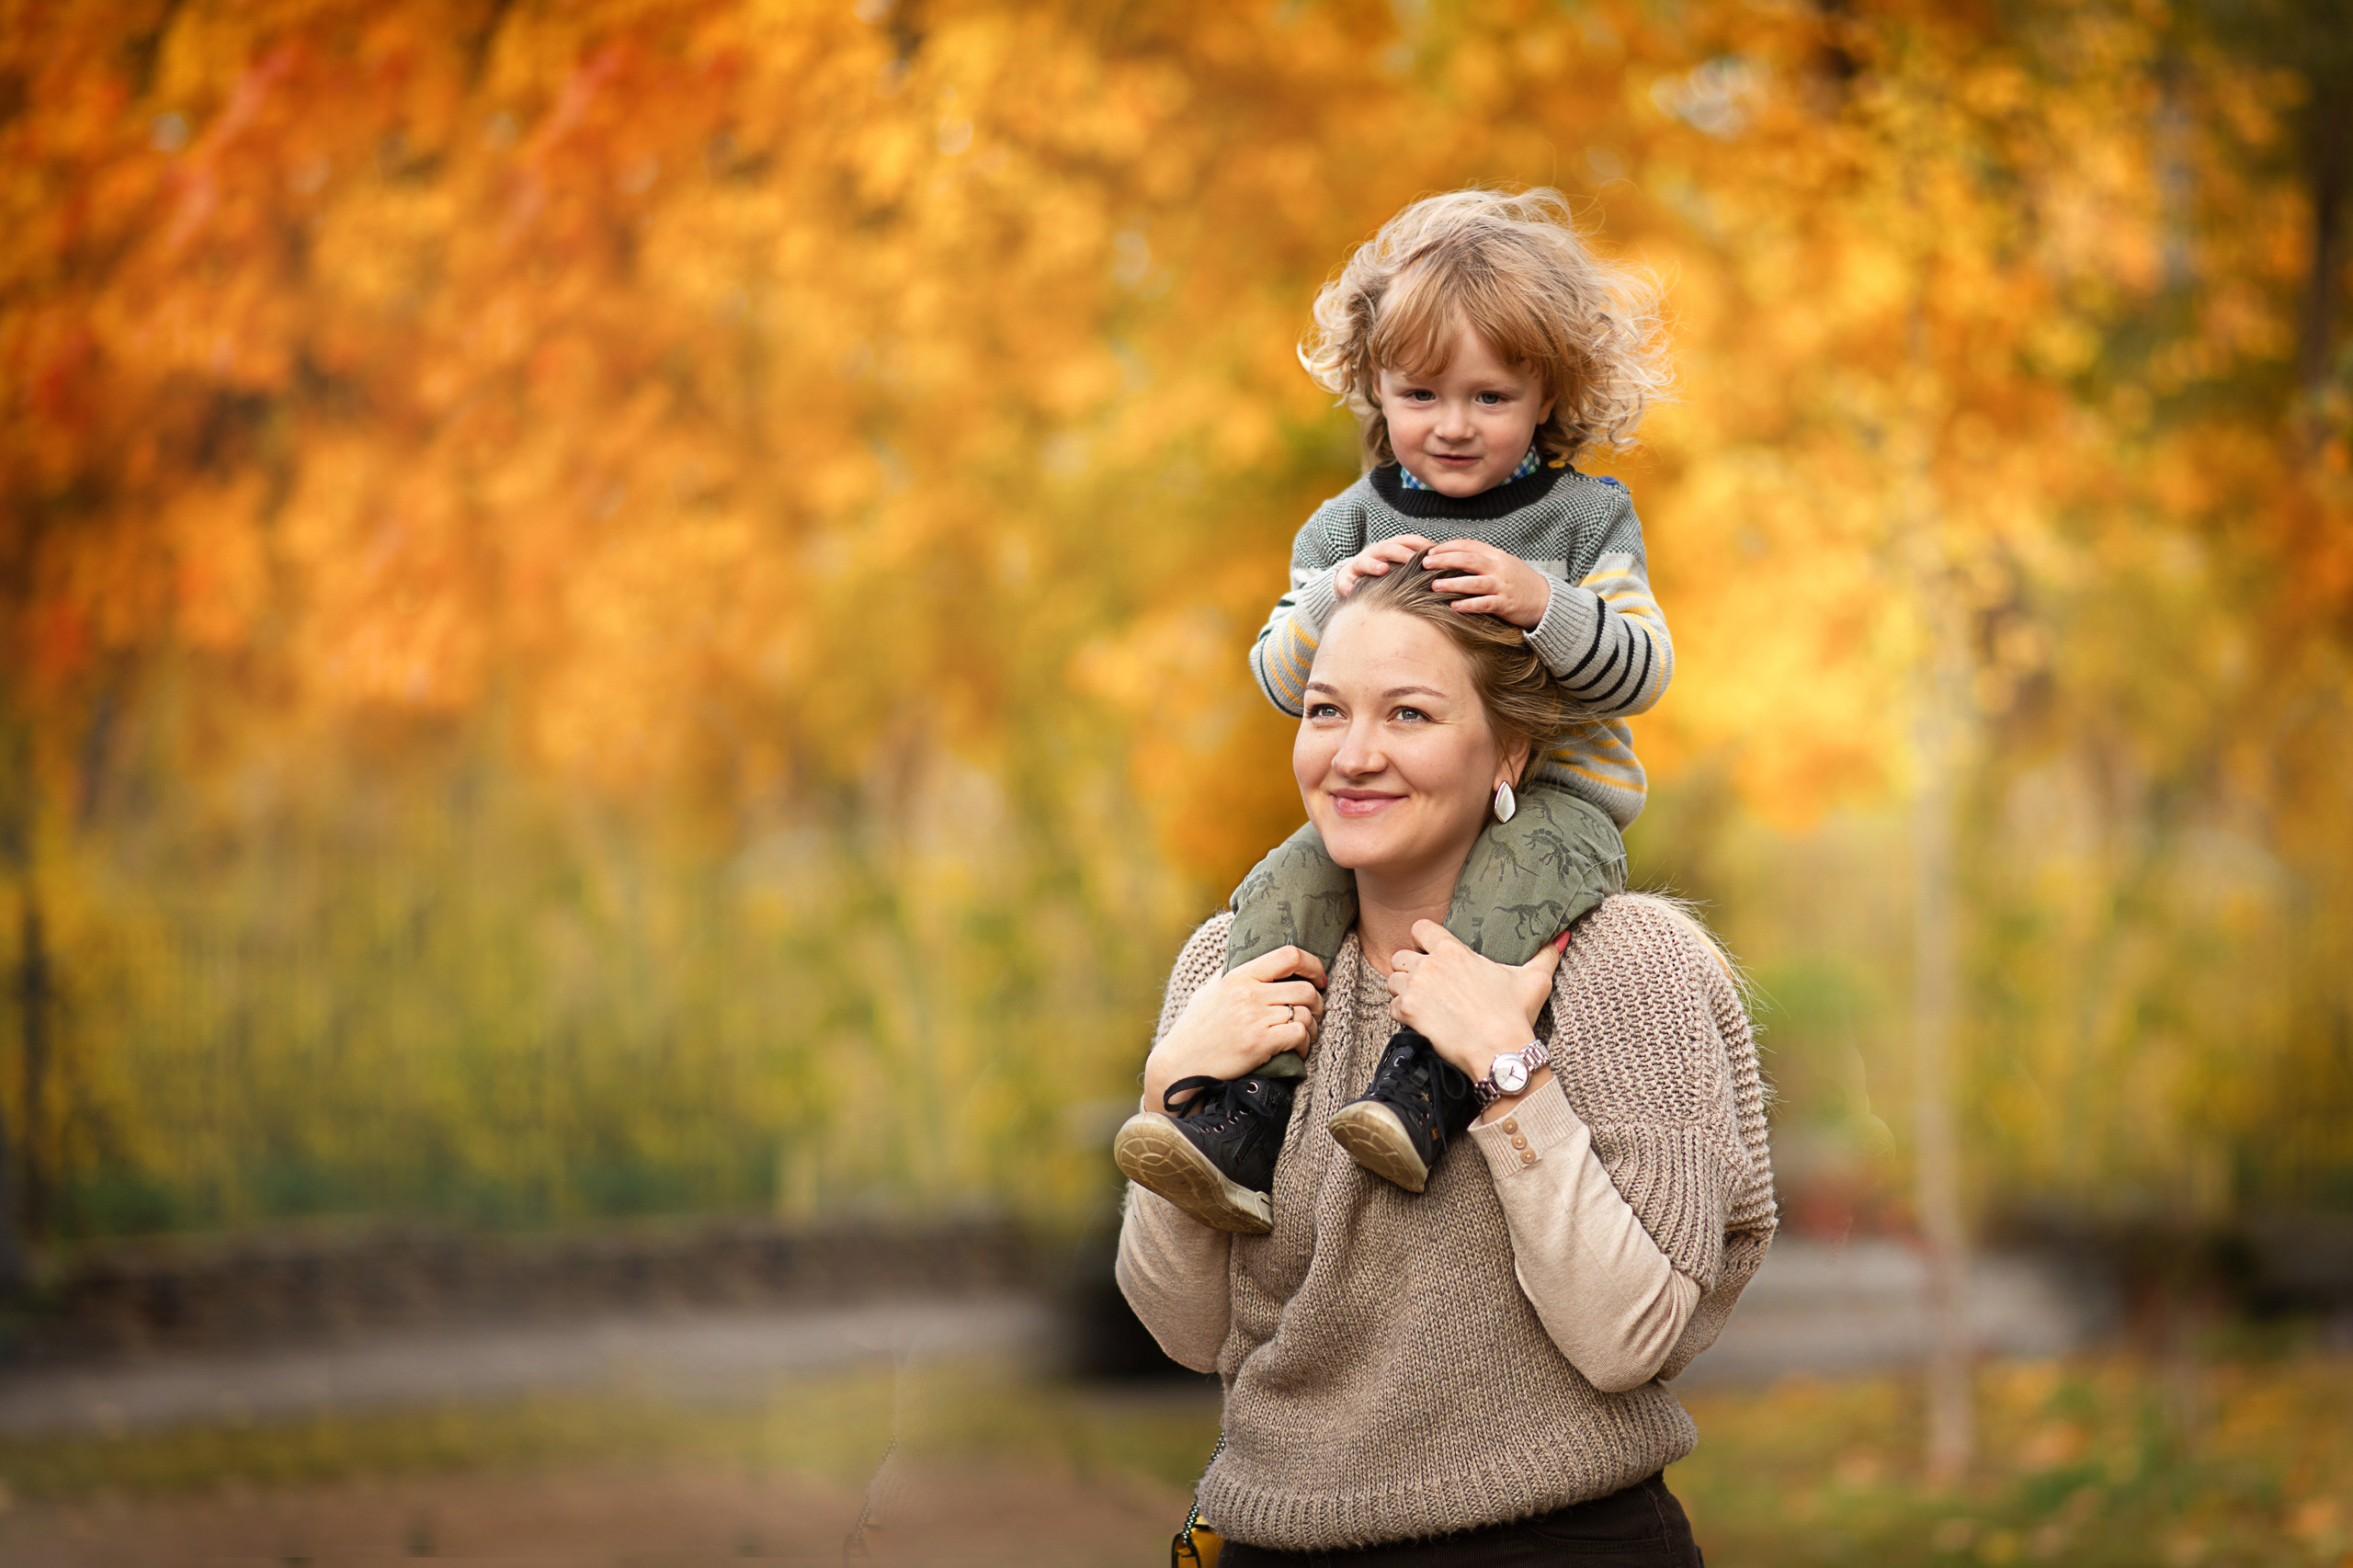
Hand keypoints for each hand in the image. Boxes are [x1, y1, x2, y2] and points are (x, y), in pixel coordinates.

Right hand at [1141, 946, 1328, 1113]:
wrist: (1180, 1064)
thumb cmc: (1195, 1028)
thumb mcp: (1209, 991)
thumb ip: (1232, 973)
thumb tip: (1251, 956)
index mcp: (1239, 975)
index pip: (1289, 955)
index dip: (1313, 964)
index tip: (1318, 978)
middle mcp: (1249, 993)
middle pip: (1305, 989)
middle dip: (1318, 1002)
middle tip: (1314, 1013)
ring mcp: (1254, 1018)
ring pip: (1306, 1014)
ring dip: (1313, 1026)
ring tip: (1306, 1034)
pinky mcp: (1259, 1043)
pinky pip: (1299, 1035)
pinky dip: (1305, 1044)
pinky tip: (1297, 1050)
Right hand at [1334, 535, 1435, 598]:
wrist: (1352, 580)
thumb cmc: (1386, 575)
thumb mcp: (1402, 567)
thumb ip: (1420, 566)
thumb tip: (1451, 569)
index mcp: (1392, 548)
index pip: (1408, 541)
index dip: (1420, 544)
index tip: (1435, 550)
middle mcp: (1375, 553)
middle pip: (1388, 548)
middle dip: (1400, 553)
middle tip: (1413, 559)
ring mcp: (1359, 565)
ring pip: (1365, 561)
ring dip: (1374, 565)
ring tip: (1383, 570)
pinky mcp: (1345, 579)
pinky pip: (1345, 582)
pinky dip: (1347, 586)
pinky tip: (1351, 592)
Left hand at [1385, 921, 1565, 1086]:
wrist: (1500, 1052)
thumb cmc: (1515, 1016)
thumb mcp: (1534, 980)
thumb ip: (1546, 954)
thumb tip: (1563, 936)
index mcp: (1454, 950)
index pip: (1420, 927)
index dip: (1423, 939)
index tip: (1431, 953)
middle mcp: (1430, 964)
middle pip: (1400, 955)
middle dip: (1409, 968)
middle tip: (1426, 985)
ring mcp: (1416, 987)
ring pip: (1392, 980)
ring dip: (1402, 991)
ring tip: (1422, 1004)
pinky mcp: (1408, 1011)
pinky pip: (1391, 1007)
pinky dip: (1401, 1015)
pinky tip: (1420, 1023)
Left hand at [1421, 539, 1553, 628]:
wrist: (1546, 599)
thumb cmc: (1518, 582)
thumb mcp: (1503, 564)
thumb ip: (1482, 560)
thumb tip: (1452, 557)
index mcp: (1496, 556)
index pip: (1469, 546)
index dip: (1448, 547)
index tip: (1431, 551)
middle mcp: (1499, 568)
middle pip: (1468, 560)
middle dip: (1444, 560)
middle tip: (1425, 563)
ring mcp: (1503, 586)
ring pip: (1474, 583)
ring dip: (1452, 584)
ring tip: (1434, 586)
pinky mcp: (1506, 604)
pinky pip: (1484, 604)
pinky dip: (1468, 605)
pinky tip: (1454, 607)